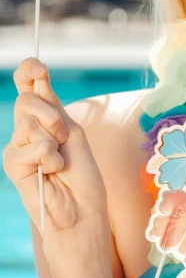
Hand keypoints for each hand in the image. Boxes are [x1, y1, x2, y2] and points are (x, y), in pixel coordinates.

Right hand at [2, 58, 107, 232]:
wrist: (81, 209)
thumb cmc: (81, 175)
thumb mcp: (73, 132)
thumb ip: (54, 107)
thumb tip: (37, 80)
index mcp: (44, 117)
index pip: (28, 85)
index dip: (29, 70)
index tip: (39, 68)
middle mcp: (26, 128)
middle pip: (26, 100)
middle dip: (52, 116)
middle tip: (64, 138)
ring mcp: (17, 146)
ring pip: (28, 121)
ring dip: (54, 140)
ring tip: (60, 161)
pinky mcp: (12, 164)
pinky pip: (33, 146)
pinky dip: (50, 158)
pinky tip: (52, 172)